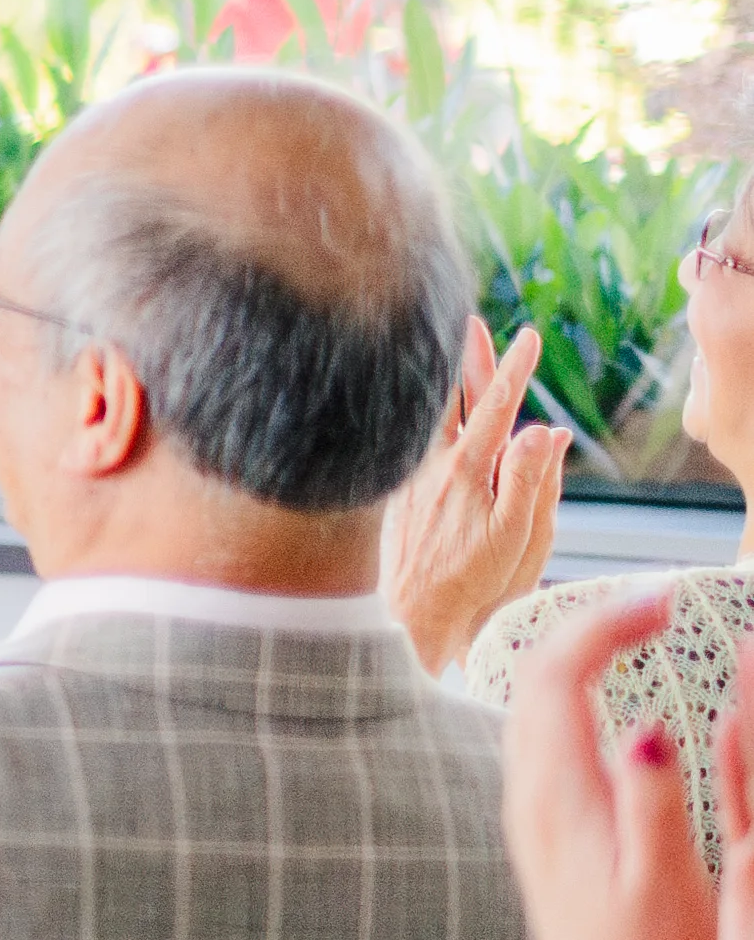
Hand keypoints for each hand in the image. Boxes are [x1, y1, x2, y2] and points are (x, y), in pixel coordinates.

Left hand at [383, 320, 568, 681]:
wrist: (412, 617)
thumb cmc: (473, 583)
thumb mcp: (517, 535)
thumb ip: (529, 480)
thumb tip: (543, 429)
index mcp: (466, 470)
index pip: (495, 408)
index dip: (514, 371)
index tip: (531, 338)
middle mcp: (431, 466)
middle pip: (451, 400)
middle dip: (466, 360)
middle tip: (471, 322)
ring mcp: (410, 479)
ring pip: (428, 420)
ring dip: (440, 386)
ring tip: (443, 354)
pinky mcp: (396, 496)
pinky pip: (412, 444)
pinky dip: (421, 420)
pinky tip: (422, 416)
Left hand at [493, 583, 721, 939]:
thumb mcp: (663, 884)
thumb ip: (653, 805)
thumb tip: (649, 728)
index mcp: (558, 793)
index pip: (557, 673)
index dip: (606, 622)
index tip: (667, 600)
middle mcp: (528, 788)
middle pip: (535, 672)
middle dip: (593, 621)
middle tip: (664, 601)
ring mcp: (527, 801)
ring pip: (531, 696)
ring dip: (579, 648)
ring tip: (646, 624)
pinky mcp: (540, 817)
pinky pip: (541, 724)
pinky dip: (574, 683)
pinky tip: (615, 682)